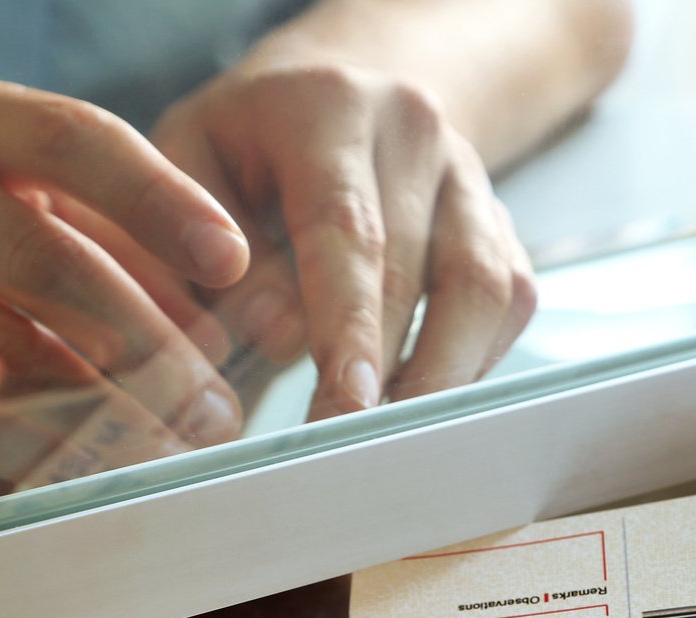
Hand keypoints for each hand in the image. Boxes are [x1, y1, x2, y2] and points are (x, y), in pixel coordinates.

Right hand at [0, 73, 248, 482]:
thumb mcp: (1, 188)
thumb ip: (102, 236)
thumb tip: (208, 323)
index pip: (75, 141)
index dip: (161, 203)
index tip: (231, 261)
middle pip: (45, 258)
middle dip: (148, 338)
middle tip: (215, 400)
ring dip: (101, 403)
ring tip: (171, 439)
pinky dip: (25, 442)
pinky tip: (86, 462)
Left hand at [152, 60, 535, 416]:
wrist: (336, 93)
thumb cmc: (246, 145)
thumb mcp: (186, 164)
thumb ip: (196, 247)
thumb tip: (262, 338)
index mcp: (329, 106)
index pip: (349, 228)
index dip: (350, 324)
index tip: (345, 402)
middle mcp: (416, 131)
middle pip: (421, 270)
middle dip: (389, 372)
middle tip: (347, 447)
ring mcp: (471, 177)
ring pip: (484, 291)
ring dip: (441, 375)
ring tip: (390, 434)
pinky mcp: (503, 223)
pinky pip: (509, 305)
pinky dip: (471, 361)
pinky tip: (422, 395)